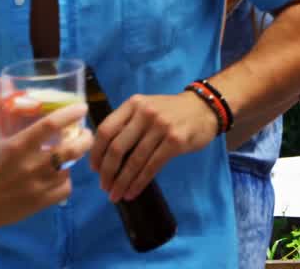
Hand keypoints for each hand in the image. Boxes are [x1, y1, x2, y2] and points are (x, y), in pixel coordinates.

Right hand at [0, 98, 92, 232]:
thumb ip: (0, 108)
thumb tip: (5, 81)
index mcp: (18, 146)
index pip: (50, 125)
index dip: (70, 114)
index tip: (82, 107)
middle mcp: (31, 165)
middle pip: (72, 148)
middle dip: (85, 137)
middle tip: (84, 132)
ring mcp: (39, 185)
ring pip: (70, 167)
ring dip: (72, 158)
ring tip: (69, 152)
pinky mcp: (42, 202)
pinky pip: (66, 186)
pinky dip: (65, 179)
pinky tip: (59, 174)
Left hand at [91, 92, 218, 201]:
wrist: (205, 108)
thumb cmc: (171, 112)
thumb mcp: (147, 108)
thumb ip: (128, 123)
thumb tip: (105, 155)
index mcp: (133, 104)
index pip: (106, 129)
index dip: (96, 152)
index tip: (94, 169)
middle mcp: (145, 113)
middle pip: (117, 147)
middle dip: (107, 172)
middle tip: (104, 187)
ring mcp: (161, 126)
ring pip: (134, 160)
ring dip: (122, 182)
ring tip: (116, 195)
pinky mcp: (175, 141)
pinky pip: (151, 166)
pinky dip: (139, 182)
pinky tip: (133, 191)